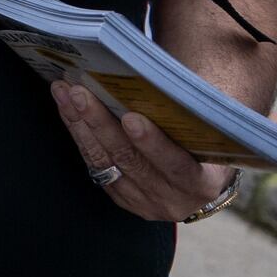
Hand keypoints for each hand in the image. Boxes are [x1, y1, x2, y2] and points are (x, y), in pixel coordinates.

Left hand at [52, 81, 232, 221]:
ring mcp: (143, 202)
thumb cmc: (207, 141)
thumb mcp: (212, 130)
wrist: (202, 177)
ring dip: (81, 125)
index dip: (153, 143)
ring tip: (64, 94)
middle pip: (130, 160)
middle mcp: (172, 199)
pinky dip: (80, 135)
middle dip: (101, 123)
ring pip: (105, 163)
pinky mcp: (121, 198)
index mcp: (202, 183)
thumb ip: (194, 111)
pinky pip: (95, 166)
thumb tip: (165, 75)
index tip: (130, 117)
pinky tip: (67, 109)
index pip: (176, 165)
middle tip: (80, 93)